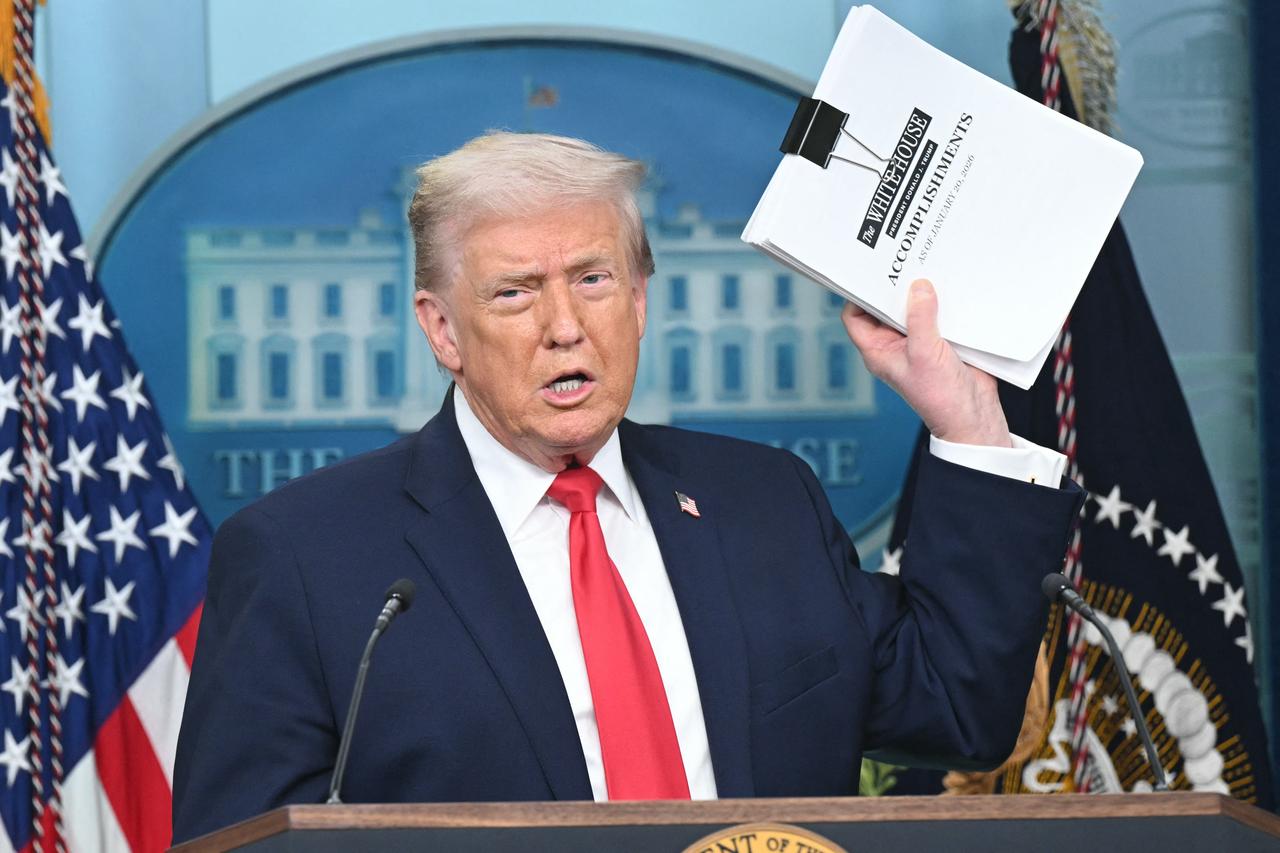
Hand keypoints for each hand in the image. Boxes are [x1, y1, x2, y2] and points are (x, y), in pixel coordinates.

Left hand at [841, 279, 1012, 447]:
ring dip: (922, 295)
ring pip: (913, 309)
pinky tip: (949, 290)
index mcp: (879, 351)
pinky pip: (937, 314)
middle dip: (895, 290)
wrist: (973, 414)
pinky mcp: (941, 339)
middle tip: (904, 268)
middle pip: (886, 308)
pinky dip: (942, 302)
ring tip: (928, 273)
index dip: (859, 296)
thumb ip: (919, 319)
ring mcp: (919, 341)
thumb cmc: (940, 397)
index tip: (871, 277)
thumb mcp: (924, 353)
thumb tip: (918, 289)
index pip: (856, 317)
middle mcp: (895, 345)